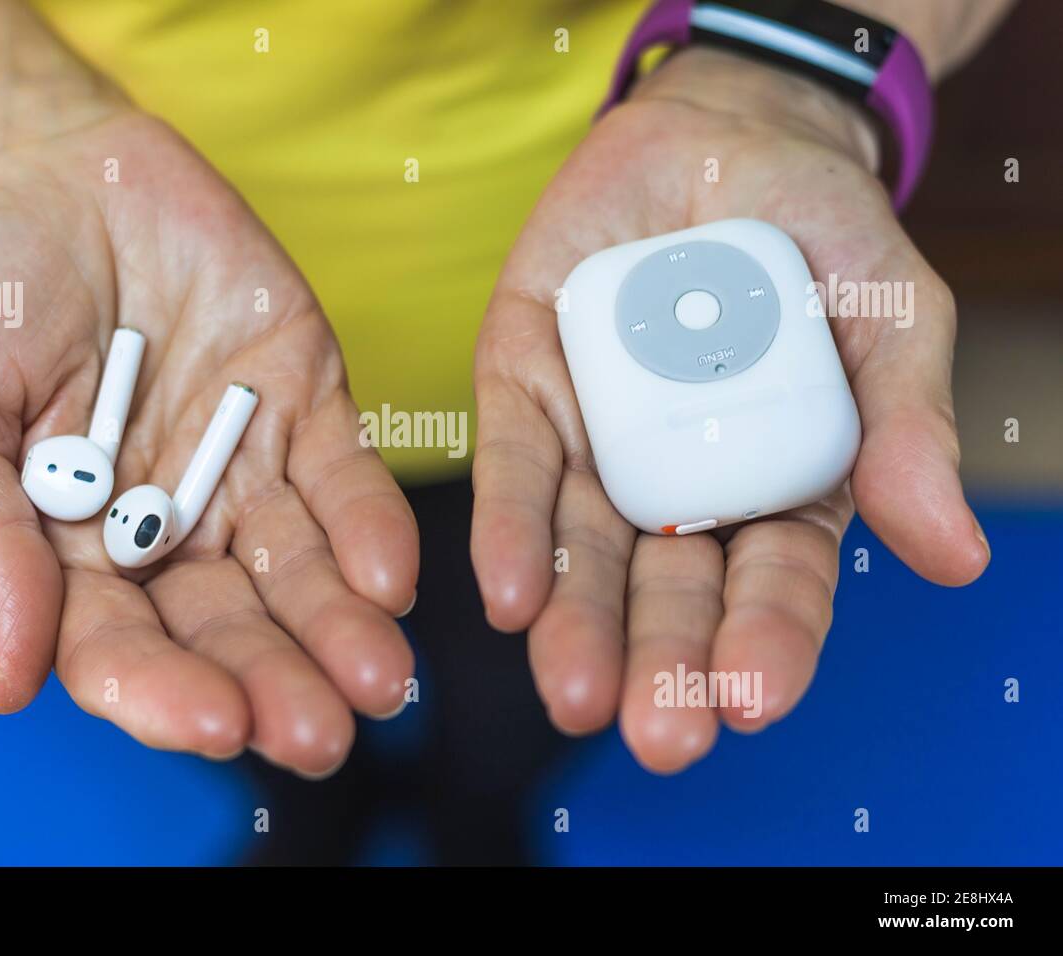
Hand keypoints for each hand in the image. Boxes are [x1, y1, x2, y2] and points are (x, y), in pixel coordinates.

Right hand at [0, 106, 417, 776]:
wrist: (55, 167)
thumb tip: (3, 682)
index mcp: (72, 553)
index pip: (119, 647)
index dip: (162, 690)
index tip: (212, 721)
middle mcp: (166, 531)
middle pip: (225, 628)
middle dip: (272, 682)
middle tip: (318, 735)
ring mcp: (243, 472)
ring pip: (298, 572)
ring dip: (340, 629)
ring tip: (379, 682)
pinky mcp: (307, 407)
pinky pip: (346, 480)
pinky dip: (370, 527)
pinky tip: (392, 577)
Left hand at [471, 48, 988, 772]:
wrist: (726, 138)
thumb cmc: (821, 237)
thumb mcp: (891, 316)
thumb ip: (906, 425)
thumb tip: (953, 557)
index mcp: (778, 487)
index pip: (772, 585)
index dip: (765, 643)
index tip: (751, 700)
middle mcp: (680, 485)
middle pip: (668, 590)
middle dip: (661, 662)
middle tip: (657, 735)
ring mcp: (598, 439)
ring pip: (583, 549)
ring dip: (576, 623)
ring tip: (573, 690)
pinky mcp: (526, 385)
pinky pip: (515, 466)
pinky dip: (511, 528)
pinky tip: (509, 595)